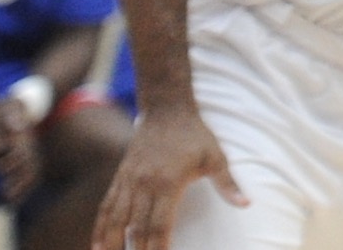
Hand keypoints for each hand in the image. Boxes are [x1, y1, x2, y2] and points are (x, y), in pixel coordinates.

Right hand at [93, 104, 246, 249]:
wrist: (167, 107)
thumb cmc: (194, 134)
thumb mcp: (215, 156)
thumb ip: (227, 183)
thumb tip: (247, 203)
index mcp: (168, 182)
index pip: (159, 225)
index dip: (158, 249)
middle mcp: (145, 183)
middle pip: (137, 228)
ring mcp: (129, 179)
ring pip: (116, 219)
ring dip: (111, 243)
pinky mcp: (121, 176)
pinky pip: (107, 205)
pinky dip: (100, 227)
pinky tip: (95, 245)